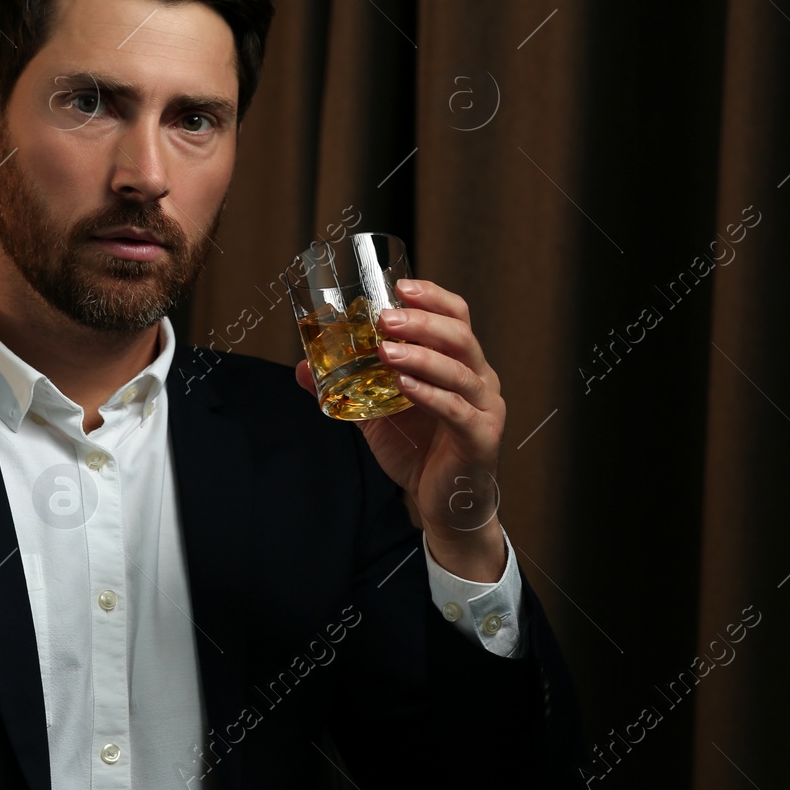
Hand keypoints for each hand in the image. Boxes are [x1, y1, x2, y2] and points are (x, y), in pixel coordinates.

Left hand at [295, 278, 507, 581]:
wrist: (447, 505)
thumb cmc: (420, 451)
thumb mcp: (377, 413)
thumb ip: (348, 387)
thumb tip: (304, 367)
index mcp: (460, 363)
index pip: (456, 316)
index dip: (432, 296)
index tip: (399, 285)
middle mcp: (479, 378)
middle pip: (460, 336)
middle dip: (422, 321)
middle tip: (385, 318)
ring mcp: (485, 407)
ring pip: (460, 371)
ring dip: (421, 356)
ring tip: (387, 351)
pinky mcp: (481, 437)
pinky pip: (457, 410)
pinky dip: (430, 394)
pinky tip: (405, 386)